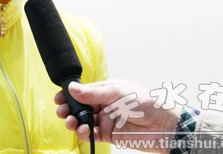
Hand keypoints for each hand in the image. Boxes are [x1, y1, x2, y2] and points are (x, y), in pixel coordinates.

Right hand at [55, 79, 179, 153]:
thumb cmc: (146, 103)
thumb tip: (72, 88)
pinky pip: (91, 134)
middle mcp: (104, 105)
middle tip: (62, 112)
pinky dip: (85, 133)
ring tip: (71, 122)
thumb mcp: (118, 93)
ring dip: (74, 122)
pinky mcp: (109, 135)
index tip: (59, 98)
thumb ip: (94, 94)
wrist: (164, 126)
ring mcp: (106, 120)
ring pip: (83, 121)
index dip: (70, 95)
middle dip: (69, 109)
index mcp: (106, 91)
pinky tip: (84, 131)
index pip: (83, 91)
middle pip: (80, 107)